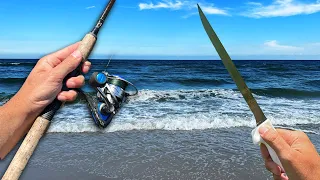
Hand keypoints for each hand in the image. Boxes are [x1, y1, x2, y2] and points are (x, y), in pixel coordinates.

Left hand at [0, 42, 91, 158]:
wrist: (30, 110)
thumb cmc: (34, 92)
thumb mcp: (53, 75)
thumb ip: (68, 64)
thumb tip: (78, 53)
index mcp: (52, 61)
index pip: (69, 51)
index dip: (80, 49)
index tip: (90, 47)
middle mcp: (57, 70)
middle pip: (77, 66)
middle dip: (78, 73)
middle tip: (77, 75)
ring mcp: (60, 81)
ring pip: (77, 80)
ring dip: (74, 85)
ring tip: (66, 88)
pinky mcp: (63, 91)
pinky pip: (73, 91)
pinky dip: (69, 95)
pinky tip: (61, 97)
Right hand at [259, 127, 319, 179]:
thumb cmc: (308, 173)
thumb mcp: (288, 155)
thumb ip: (274, 141)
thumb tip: (263, 128)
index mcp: (295, 137)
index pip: (272, 133)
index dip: (265, 142)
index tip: (264, 152)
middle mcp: (293, 144)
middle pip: (271, 146)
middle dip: (270, 158)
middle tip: (275, 165)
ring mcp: (292, 154)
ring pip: (272, 157)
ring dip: (273, 166)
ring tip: (280, 172)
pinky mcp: (290, 163)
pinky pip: (277, 164)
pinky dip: (277, 171)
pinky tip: (283, 175)